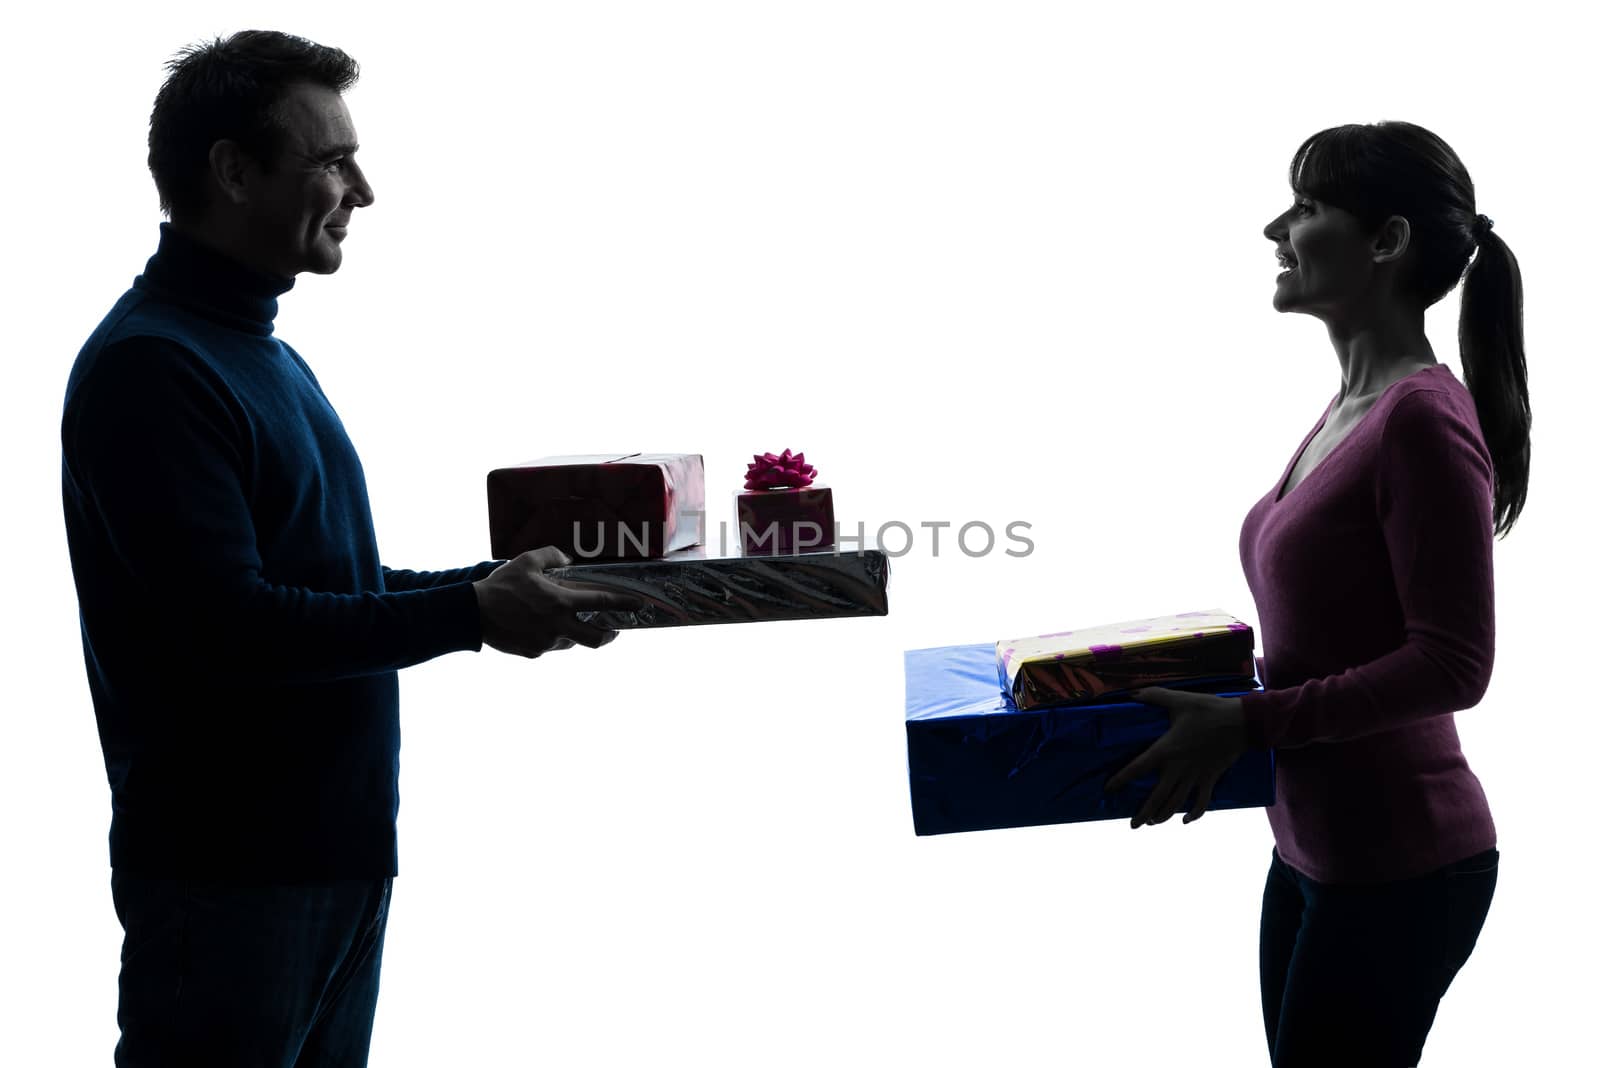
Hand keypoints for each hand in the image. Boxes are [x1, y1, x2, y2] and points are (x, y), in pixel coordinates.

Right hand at [471, 547, 640, 658]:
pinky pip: (550, 646)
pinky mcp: (534, 653)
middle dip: (610, 634)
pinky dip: (551, 637)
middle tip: (613, 628)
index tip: (641, 605)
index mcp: (561, 602)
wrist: (472, 614)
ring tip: (567, 621)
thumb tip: (566, 560)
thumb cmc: (501, 586)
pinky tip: (539, 627)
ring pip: (572, 641)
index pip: (603, 602)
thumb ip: (552, 556)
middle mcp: (558, 625)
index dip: (625, 603)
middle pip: (596, 638)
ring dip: (576, 632)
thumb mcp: (527, 561)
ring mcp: (547, 643)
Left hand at [1103, 688, 1248, 828]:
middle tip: (1133, 825)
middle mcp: (1178, 768)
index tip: (1109, 789)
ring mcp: (1195, 776)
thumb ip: (1154, 696)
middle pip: (1157, 797)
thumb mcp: (1179, 700)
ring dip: (1163, 815)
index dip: (1121, 779)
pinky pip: (1202, 802)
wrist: (1241, 722)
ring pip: (1176, 803)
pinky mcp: (1210, 778)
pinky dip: (1194, 814)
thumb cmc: (1208, 710)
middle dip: (1144, 813)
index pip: (1137, 768)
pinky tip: (1185, 820)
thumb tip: (1133, 693)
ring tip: (1152, 823)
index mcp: (1166, 750)